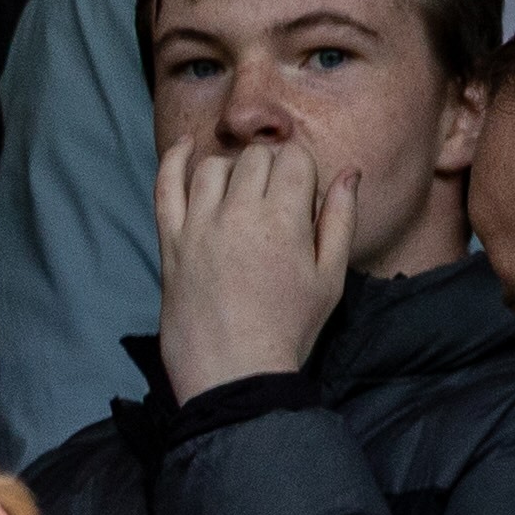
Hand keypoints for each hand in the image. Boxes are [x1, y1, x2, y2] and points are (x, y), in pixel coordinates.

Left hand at [149, 137, 349, 400]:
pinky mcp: (169, 241)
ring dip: (232, 168)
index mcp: (284, 220)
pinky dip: (173, 160)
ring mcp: (198, 225)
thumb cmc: (290, 326)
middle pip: (254, 158)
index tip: (303, 194)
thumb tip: (349, 172)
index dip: (302, 170)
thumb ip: (340, 218)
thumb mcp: (330, 275)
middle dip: (271, 168)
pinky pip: (164, 186)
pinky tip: (186, 146)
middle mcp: (238, 214)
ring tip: (245, 191)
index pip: (293, 159)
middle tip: (277, 198)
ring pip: (212, 166)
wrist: (234, 368)